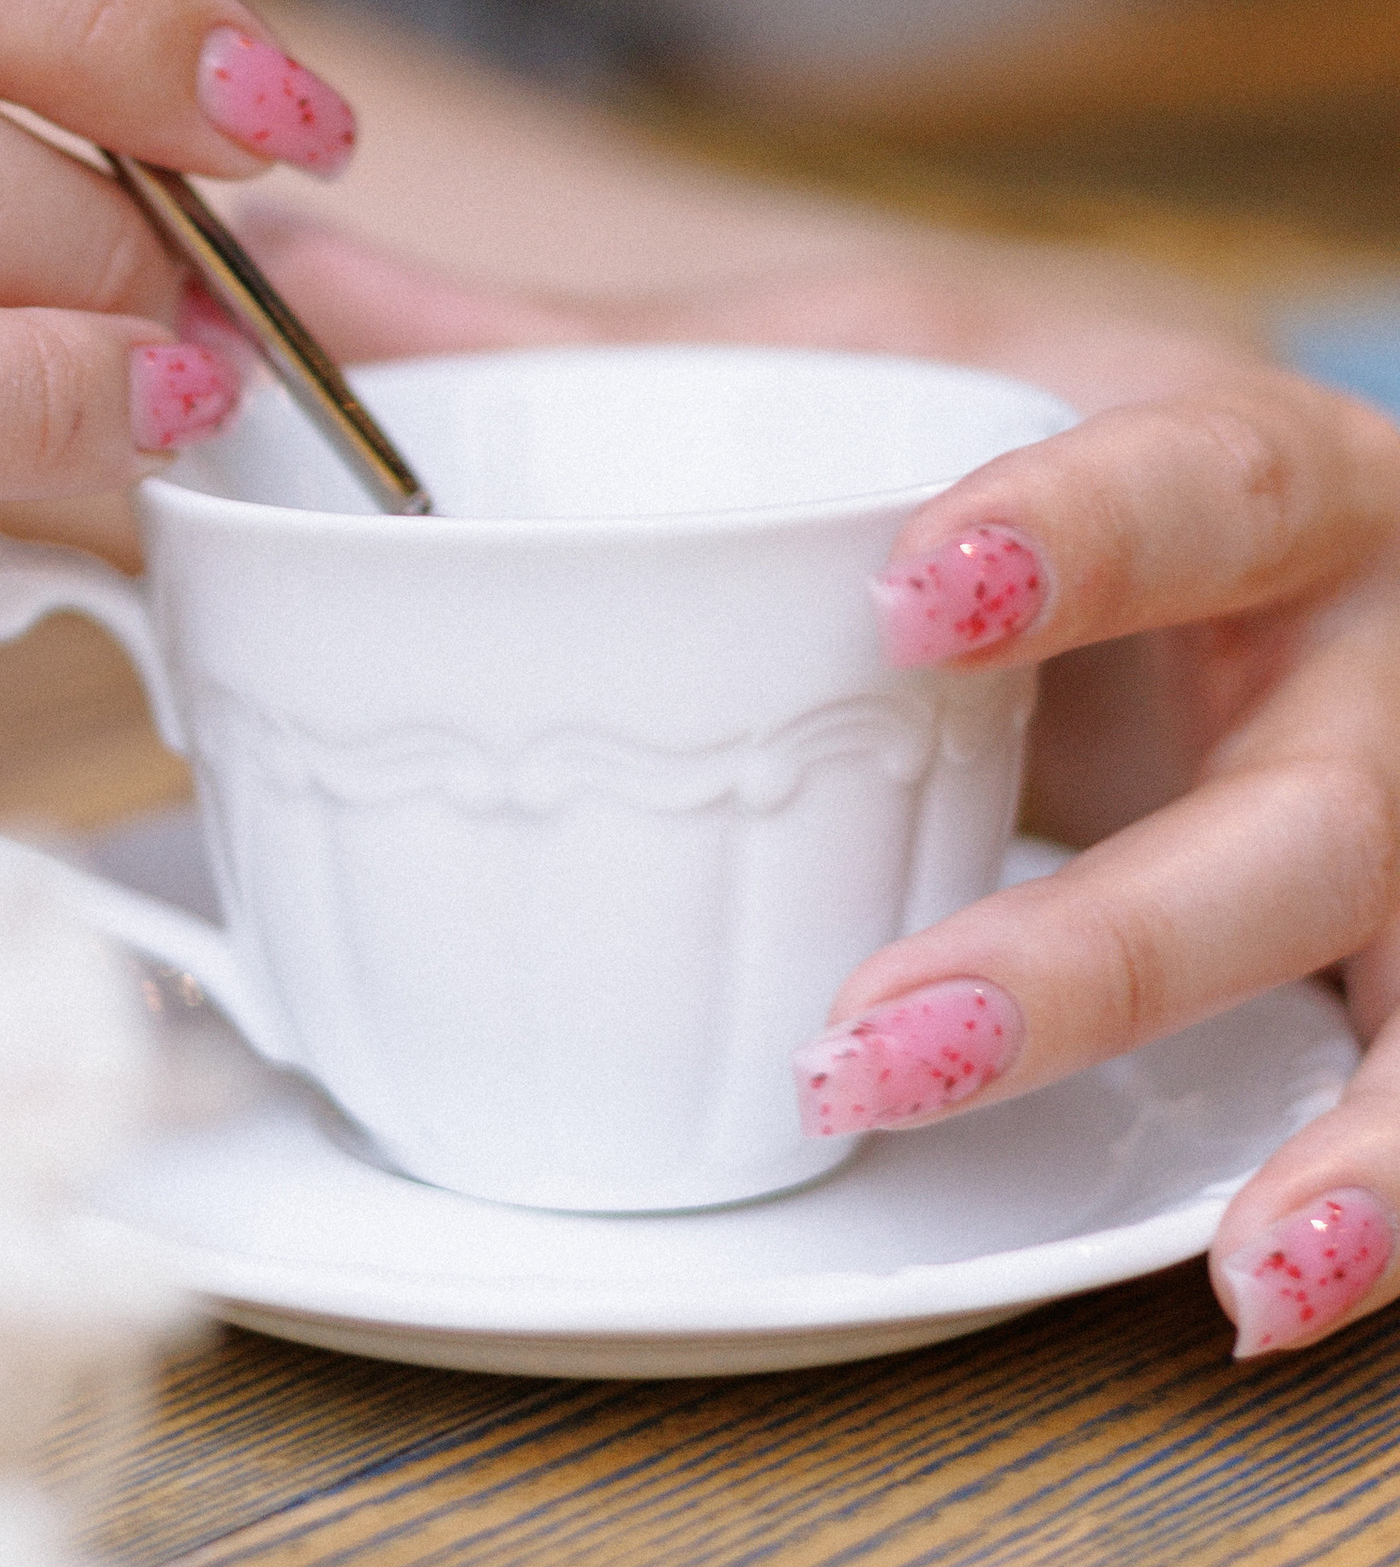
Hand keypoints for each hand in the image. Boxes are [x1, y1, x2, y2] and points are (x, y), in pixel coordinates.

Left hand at [240, 202, 1399, 1362]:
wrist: (1320, 547)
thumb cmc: (1049, 455)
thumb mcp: (858, 372)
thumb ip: (580, 351)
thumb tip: (278, 275)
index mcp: (1234, 465)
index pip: (1184, 480)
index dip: (1074, 532)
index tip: (912, 588)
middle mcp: (1364, 653)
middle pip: (1298, 802)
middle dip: (1101, 940)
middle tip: (868, 1033)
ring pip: (1381, 967)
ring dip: (1295, 1126)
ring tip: (1191, 1258)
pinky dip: (1371, 1200)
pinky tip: (1261, 1291)